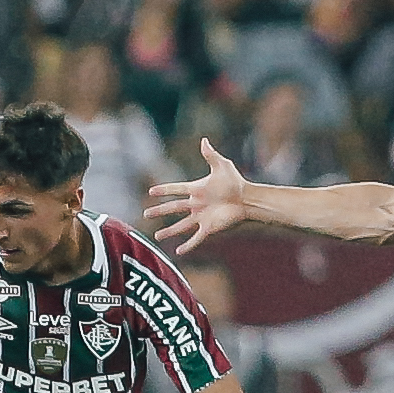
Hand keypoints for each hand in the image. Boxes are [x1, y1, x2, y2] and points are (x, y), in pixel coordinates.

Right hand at [146, 139, 249, 253]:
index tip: (151, 191)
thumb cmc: (236, 181)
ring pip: (181, 226)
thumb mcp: (222, 166)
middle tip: (146, 213)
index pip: (176, 190)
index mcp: (196, 189)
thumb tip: (204, 140)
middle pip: (173, 208)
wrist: (247, 199)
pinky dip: (188, 245)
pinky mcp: (209, 227)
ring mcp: (201, 217)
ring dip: (169, 231)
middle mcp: (196, 204)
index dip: (164, 190)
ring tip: (157, 236)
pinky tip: (178, 252)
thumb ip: (211, 155)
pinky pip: (196, 238)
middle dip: (159, 211)